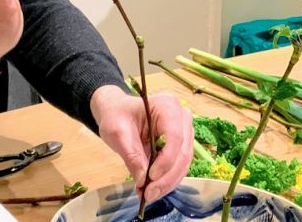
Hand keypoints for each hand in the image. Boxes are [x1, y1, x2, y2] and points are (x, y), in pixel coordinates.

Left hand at [90, 85, 192, 202]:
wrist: (117, 111)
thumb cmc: (116, 116)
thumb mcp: (117, 133)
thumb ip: (131, 155)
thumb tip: (143, 181)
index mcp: (166, 106)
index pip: (175, 137)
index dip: (166, 160)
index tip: (150, 177)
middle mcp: (181, 117)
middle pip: (183, 153)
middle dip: (167, 178)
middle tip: (149, 194)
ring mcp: (184, 131)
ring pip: (183, 163)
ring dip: (167, 182)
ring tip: (149, 195)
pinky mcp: (182, 144)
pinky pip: (179, 165)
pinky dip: (167, 179)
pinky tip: (153, 189)